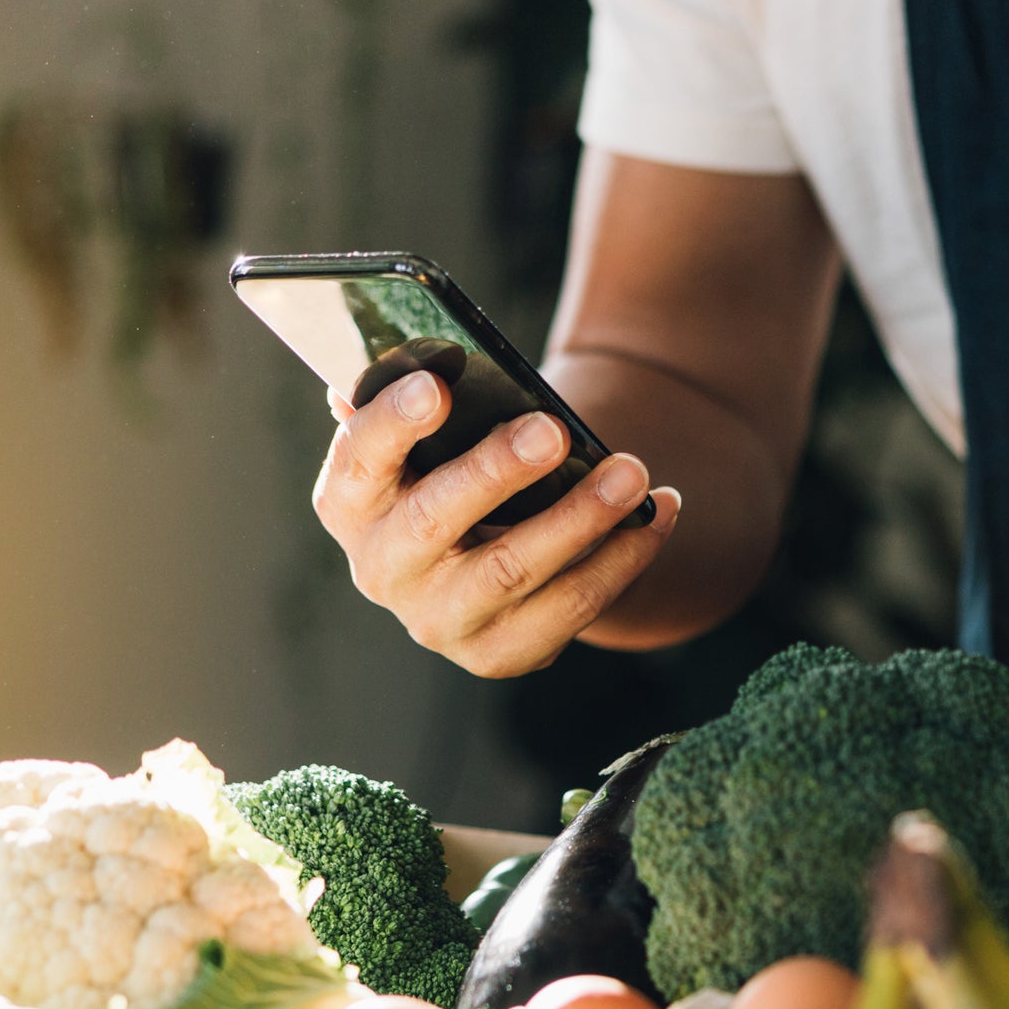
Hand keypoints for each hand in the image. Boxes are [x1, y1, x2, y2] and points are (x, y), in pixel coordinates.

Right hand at [314, 372, 681, 676]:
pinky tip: (658, 512)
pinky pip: (572, 606)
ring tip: (632, 473)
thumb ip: (418, 401)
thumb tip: (423, 355)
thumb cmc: (451, 472)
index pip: (359, 457)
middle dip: (498, 471)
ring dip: (582, 518)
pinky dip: (625, 555)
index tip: (435, 388)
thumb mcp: (427, 439)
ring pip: (515, 569)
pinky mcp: (499, 653)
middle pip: (437, 518)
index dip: (392, 424)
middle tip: (555, 430)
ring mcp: (438, 620)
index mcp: (349, 501)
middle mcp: (381, 568)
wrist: (479, 561)